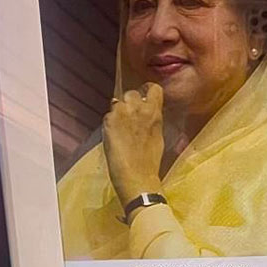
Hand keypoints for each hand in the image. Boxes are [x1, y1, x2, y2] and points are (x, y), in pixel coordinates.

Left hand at [102, 83, 165, 209]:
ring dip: (118, 112)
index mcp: (154, 113)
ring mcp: (122, 114)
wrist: (137, 178)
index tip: (143, 97)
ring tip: (120, 128)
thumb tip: (147, 112)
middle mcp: (139, 109)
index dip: (147, 91)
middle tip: (129, 118)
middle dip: (129, 103)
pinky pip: (107, 115)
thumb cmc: (150, 162)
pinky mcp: (109, 122)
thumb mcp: (158, 136)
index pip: (153, 88)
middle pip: (131, 93)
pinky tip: (114, 137)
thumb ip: (152, 119)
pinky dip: (109, 124)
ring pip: (117, 102)